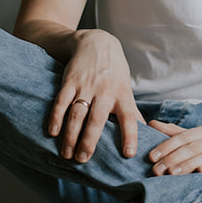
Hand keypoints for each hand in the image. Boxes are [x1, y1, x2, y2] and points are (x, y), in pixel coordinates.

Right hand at [48, 30, 143, 161]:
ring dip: (71, 135)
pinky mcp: (70, 81)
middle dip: (89, 141)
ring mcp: (86, 86)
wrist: (96, 42)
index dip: (130, 136)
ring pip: (77, 114)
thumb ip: (132, 112)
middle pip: (97, 120)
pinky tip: (53, 132)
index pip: (129, 118)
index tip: (128, 154)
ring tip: (67, 154)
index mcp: (122, 95)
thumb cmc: (114, 71)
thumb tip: (148, 134)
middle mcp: (105, 91)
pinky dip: (56, 117)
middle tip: (83, 160)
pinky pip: (61, 101)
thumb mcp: (126, 89)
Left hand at [146, 122, 201, 180]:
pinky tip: (200, 172)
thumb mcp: (199, 136)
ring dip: (187, 165)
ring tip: (172, 173)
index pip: (182, 137)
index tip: (151, 156)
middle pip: (191, 147)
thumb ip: (176, 132)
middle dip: (172, 158)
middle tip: (157, 169)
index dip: (166, 146)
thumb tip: (151, 124)